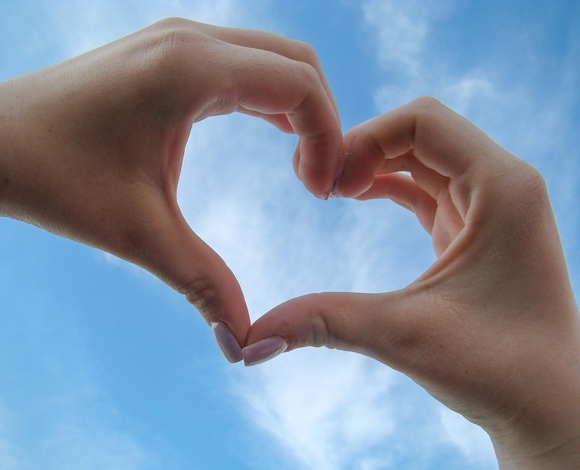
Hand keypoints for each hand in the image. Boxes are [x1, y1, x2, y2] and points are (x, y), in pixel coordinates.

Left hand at [0, 18, 341, 361]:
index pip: (301, 85)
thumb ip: (203, 285)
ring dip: (300, 110)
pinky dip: (270, 101)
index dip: (330, 139)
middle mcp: (190, 39)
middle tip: (318, 183)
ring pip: (273, 60)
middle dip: (324, 121)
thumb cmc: (52, 178)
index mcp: (191, 69)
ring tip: (301, 168)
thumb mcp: (138, 234)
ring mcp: (177, 40)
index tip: (322, 193)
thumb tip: (245, 346)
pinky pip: (242, 65)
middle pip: (297, 63)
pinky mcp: (166, 52)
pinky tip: (274, 141)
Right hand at [244, 97, 579, 466]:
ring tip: (331, 191)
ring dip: (373, 165)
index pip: (422, 121)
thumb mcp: (406, 336)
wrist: (551, 407)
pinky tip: (356, 199)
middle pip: (418, 131)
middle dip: (363, 148)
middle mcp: (502, 184)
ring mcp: (491, 205)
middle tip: (318, 183)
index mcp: (502, 187)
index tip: (328, 186)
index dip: (364, 139)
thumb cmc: (503, 371)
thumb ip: (324, 323)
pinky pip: (427, 186)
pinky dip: (388, 185)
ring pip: (422, 156)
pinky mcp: (477, 228)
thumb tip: (250, 339)